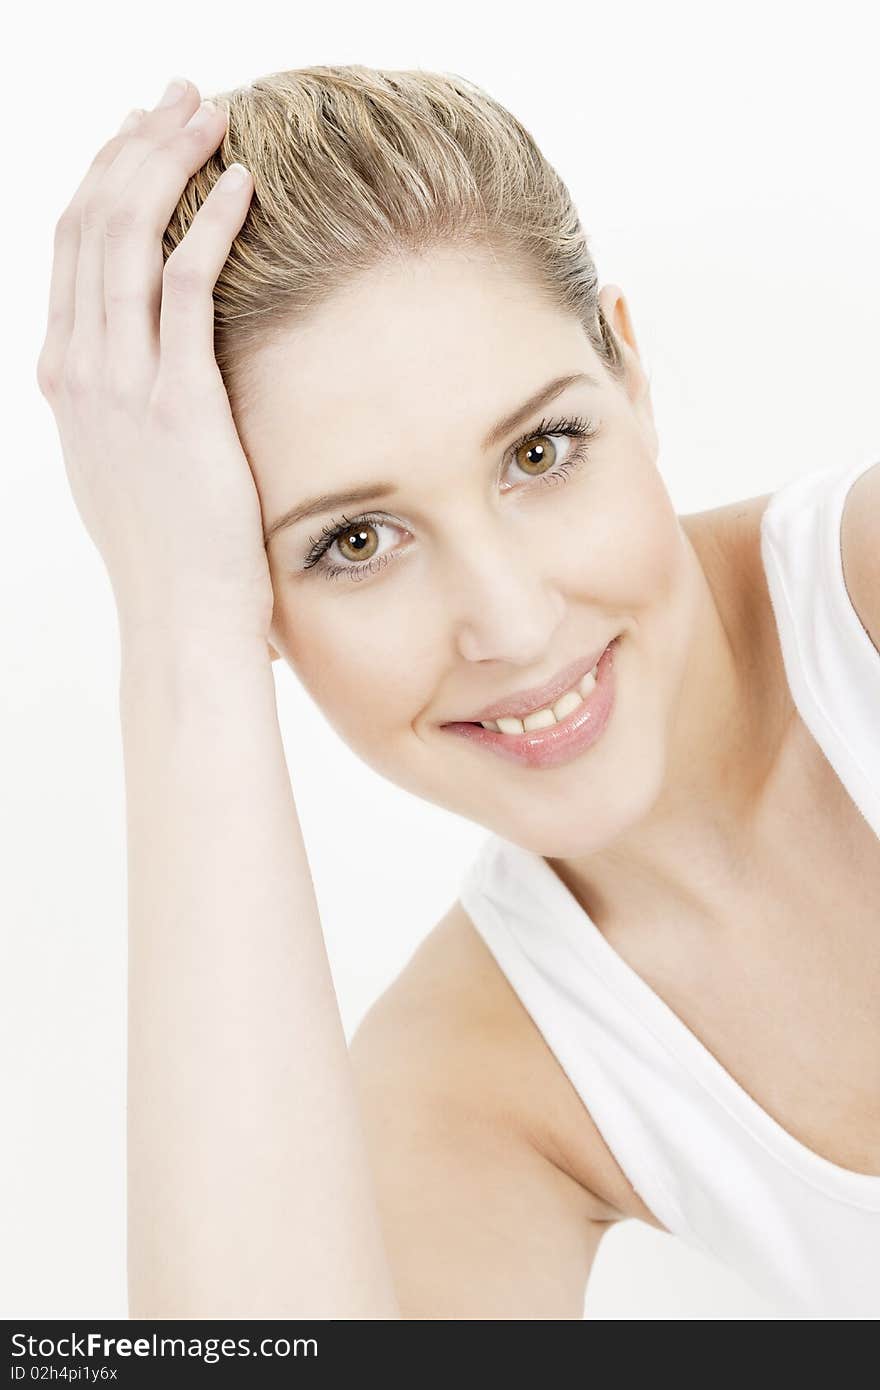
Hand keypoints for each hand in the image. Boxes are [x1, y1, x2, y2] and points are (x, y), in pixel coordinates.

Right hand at [36, 78, 272, 648]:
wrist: (179, 620)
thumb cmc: (173, 558)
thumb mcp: (129, 472)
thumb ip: (126, 415)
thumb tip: (152, 385)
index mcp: (66, 382)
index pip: (71, 253)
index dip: (103, 181)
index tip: (142, 137)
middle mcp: (80, 372)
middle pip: (90, 225)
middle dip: (132, 148)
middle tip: (179, 98)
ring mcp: (121, 386)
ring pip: (126, 240)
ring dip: (167, 163)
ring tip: (209, 113)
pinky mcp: (176, 404)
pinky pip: (187, 288)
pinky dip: (213, 224)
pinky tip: (245, 185)